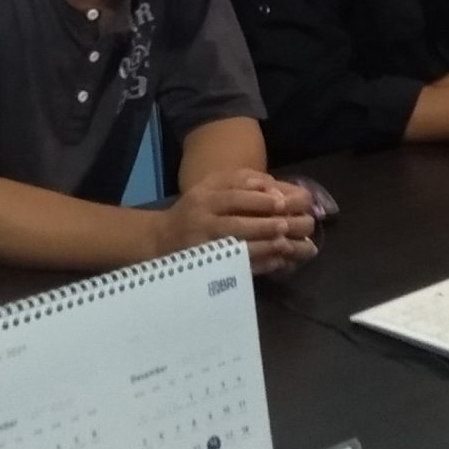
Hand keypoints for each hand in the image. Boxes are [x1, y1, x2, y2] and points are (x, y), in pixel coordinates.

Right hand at [162, 169, 317, 274]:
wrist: (162, 239)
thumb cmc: (194, 210)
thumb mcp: (209, 187)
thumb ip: (238, 181)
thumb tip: (272, 186)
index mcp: (204, 198)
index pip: (233, 196)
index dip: (258, 200)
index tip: (281, 203)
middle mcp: (201, 222)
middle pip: (235, 224)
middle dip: (264, 225)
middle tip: (287, 225)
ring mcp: (202, 247)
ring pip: (235, 247)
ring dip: (263, 246)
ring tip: (285, 244)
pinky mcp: (206, 267)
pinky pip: (234, 267)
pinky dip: (256, 265)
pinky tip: (275, 262)